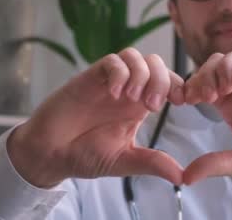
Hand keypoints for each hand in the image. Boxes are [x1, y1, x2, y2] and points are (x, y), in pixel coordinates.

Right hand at [7, 48, 185, 187]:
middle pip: (156, 63)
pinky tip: (114, 92)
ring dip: (141, 74)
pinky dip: (118, 72)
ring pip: (135, 56)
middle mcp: (127, 89)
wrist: (49, 153)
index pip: (168, 82)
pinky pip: (111, 61)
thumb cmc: (85, 154)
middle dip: (162, 79)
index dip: (179, 86)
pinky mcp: (89, 78)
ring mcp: (109, 82)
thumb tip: (181, 176)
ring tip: (133, 98)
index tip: (182, 102)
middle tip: (152, 105)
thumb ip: (151, 163)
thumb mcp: (124, 160)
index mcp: (140, 105)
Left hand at [182, 48, 231, 185]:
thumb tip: (186, 177)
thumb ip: (217, 164)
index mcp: (231, 106)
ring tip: (225, 89)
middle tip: (205, 95)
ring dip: (223, 68)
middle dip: (204, 75)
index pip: (203, 85)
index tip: (186, 101)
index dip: (192, 87)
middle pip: (214, 65)